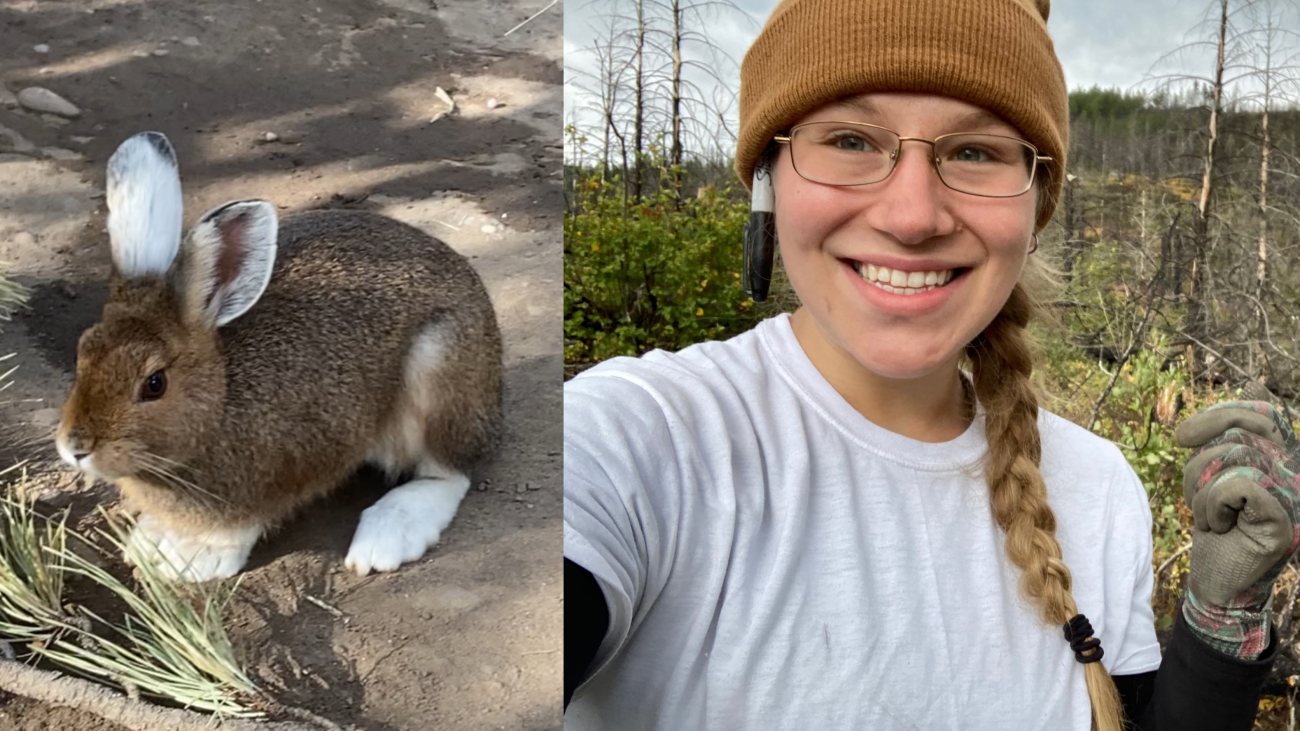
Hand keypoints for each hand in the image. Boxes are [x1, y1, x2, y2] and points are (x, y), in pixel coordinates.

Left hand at [1173, 391, 1299, 658]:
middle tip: (1200, 498)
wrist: (1218, 582)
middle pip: (1239, 433)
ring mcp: (1296, 497)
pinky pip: (1238, 485)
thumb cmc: (1216, 526)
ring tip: (1211, 518)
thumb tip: (1217, 408)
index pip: (1263, 412)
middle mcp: (1298, 474)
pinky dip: (1212, 505)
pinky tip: (1219, 527)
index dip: (1222, 415)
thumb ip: (1224, 439)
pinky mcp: (1283, 519)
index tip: (1182, 437)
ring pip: (1233, 458)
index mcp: (1285, 459)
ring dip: (1201, 491)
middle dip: (1199, 463)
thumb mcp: (1213, 474)